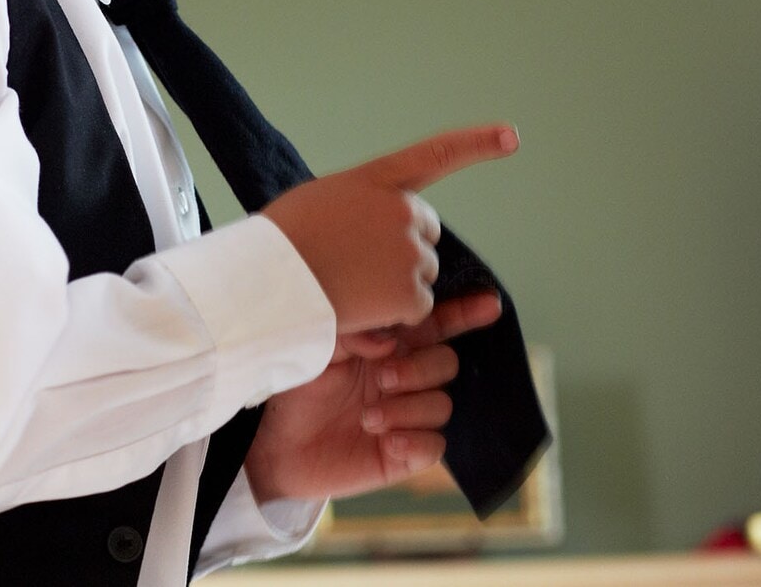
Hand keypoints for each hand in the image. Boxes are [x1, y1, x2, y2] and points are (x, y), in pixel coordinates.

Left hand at [243, 291, 503, 502]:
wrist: (272, 441)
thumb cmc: (297, 385)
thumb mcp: (321, 346)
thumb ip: (357, 334)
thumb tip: (390, 342)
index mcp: (392, 345)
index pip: (437, 325)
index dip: (466, 313)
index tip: (489, 304)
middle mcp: (407, 379)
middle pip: (447, 363)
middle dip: (420, 369)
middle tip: (382, 377)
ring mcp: (408, 417)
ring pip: (442, 405)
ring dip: (408, 408)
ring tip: (368, 417)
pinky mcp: (402, 456)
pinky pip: (434, 447)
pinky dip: (414, 442)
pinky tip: (386, 441)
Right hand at [260, 125, 516, 333]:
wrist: (266, 283)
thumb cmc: (281, 246)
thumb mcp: (322, 201)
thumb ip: (360, 205)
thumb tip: (375, 232)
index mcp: (378, 180)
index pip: (437, 153)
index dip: (477, 144)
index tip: (511, 136)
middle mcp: (403, 210)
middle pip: (425, 235)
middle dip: (401, 252)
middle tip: (354, 263)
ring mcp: (410, 251)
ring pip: (420, 275)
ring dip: (394, 287)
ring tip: (348, 285)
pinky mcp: (411, 292)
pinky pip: (416, 309)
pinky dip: (394, 315)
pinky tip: (359, 306)